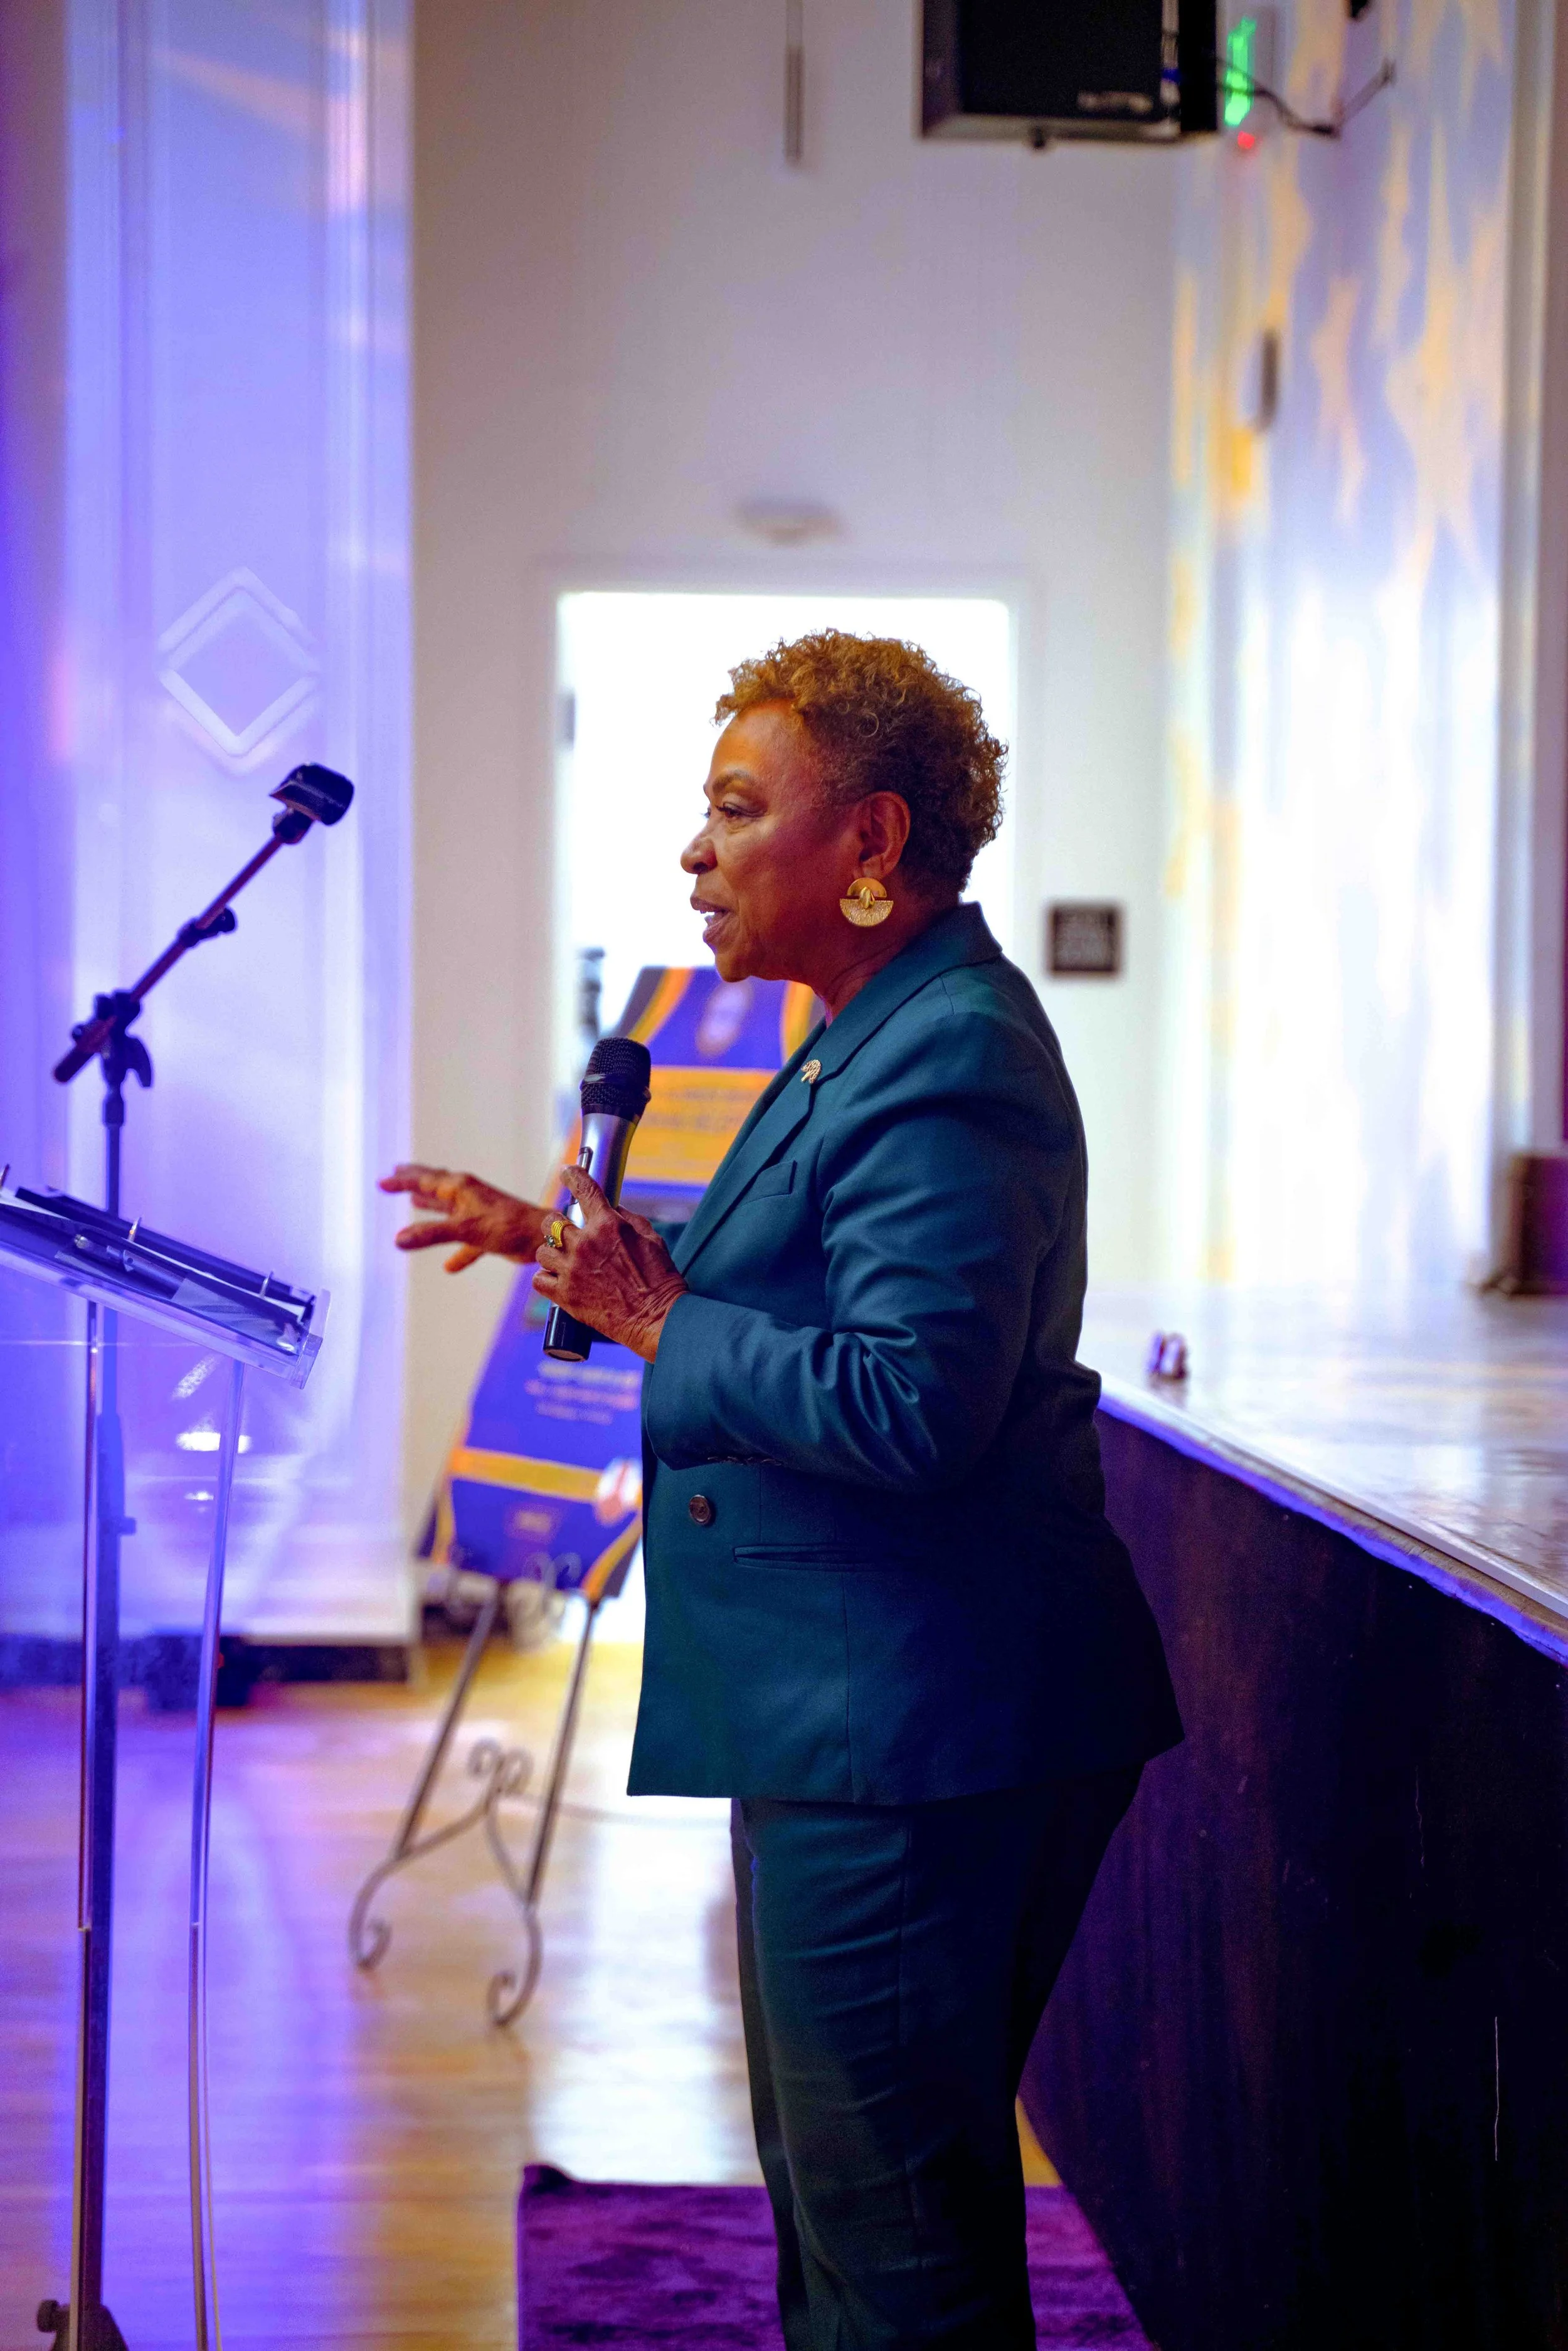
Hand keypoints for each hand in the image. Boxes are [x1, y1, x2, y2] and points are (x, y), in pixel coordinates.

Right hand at [380, 1163, 548, 1273]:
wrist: (542, 1238)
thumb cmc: (507, 1226)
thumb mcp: (464, 1229)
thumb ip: (431, 1234)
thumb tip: (397, 1239)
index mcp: (460, 1188)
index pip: (424, 1181)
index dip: (402, 1181)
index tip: (382, 1182)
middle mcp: (468, 1196)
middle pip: (435, 1186)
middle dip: (414, 1181)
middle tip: (394, 1175)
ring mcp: (478, 1213)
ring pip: (448, 1209)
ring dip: (431, 1206)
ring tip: (414, 1200)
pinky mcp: (488, 1232)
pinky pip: (466, 1242)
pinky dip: (457, 1254)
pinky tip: (449, 1267)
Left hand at [533, 1163, 686, 1362]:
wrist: (657, 1319)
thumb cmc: (660, 1280)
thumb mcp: (652, 1240)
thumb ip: (629, 1220)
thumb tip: (613, 1209)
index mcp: (609, 1225)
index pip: (584, 1188)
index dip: (573, 1176)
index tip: (567, 1173)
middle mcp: (586, 1244)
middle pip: (551, 1222)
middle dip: (556, 1225)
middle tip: (566, 1235)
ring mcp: (572, 1270)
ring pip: (542, 1251)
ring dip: (551, 1254)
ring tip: (564, 1262)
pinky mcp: (565, 1295)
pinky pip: (539, 1279)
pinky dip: (546, 1279)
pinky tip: (558, 1281)